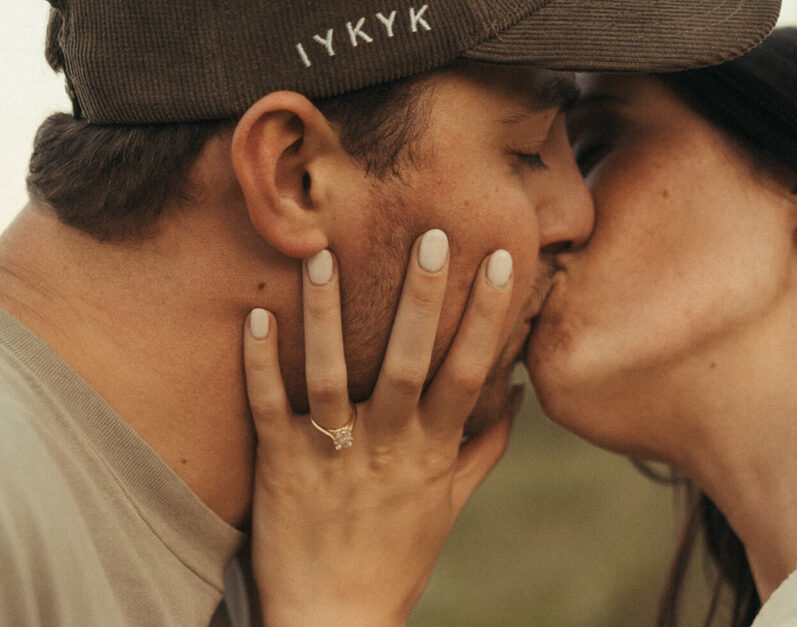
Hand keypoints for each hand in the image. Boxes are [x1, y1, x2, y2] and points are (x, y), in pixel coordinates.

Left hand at [243, 230, 517, 625]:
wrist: (337, 620)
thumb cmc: (400, 556)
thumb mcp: (453, 502)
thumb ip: (486, 445)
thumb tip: (514, 392)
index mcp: (432, 451)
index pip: (469, 373)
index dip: (489, 317)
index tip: (504, 262)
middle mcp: (387, 447)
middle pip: (408, 364)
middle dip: (423, 300)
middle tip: (433, 235)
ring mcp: (331, 457)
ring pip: (330, 376)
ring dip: (327, 317)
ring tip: (325, 257)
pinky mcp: (280, 466)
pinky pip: (267, 408)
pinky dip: (259, 363)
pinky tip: (256, 316)